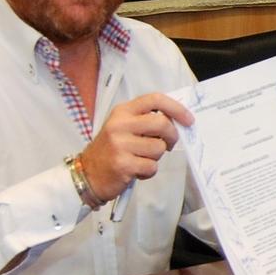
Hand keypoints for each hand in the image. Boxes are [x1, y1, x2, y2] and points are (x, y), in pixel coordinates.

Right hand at [78, 93, 192, 200]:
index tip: (188, 119)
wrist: (87, 174)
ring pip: (159, 148)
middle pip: (162, 123)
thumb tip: (177, 121)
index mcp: (122, 112)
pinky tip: (135, 171)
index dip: (176, 108)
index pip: (155, 99)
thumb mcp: (123, 127)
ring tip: (141, 159)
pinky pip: (151, 167)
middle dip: (172, 136)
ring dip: (156, 158)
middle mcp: (120, 125)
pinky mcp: (123, 164)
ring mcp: (120, 144)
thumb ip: (145, 120)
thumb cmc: (110, 151)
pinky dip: (148, 172)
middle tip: (168, 145)